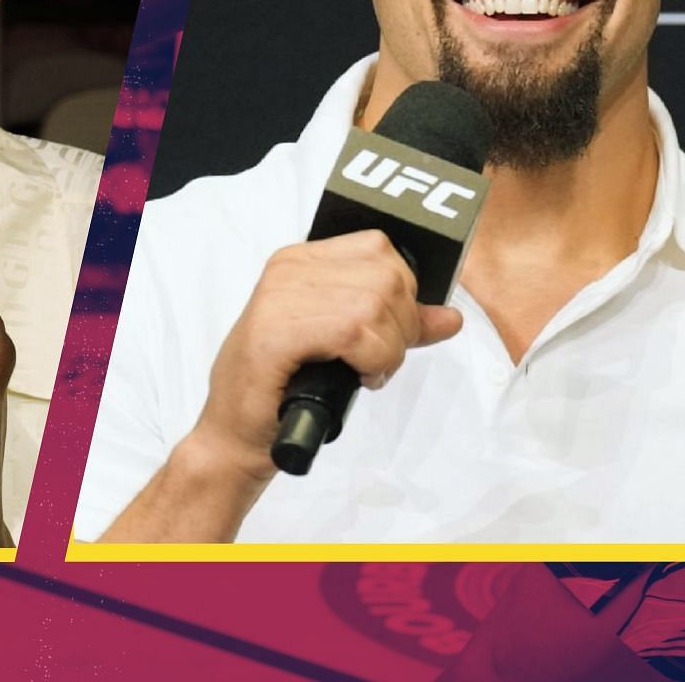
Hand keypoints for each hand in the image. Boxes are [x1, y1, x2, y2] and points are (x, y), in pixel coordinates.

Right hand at [184, 229, 464, 487]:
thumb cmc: (283, 390)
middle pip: (386, 275)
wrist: (235, 435)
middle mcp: (289, 268)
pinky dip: (371, 359)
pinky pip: (354, 331)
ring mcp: (279, 295)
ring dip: (386, 349)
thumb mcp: (347, 347)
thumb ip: (395, 324)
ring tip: (365, 371)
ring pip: (375, 303)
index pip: (380, 248)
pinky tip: (358, 377)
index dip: (403, 293)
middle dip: (401, 325)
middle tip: (379, 359)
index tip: (391, 332)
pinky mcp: (277, 330)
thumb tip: (449, 317)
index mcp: (301, 261)